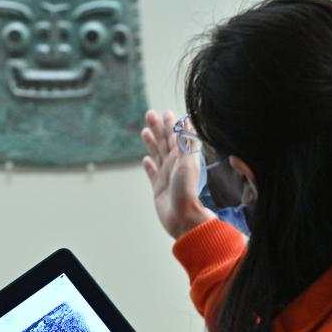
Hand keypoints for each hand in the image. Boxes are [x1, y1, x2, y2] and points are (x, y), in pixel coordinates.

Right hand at [141, 109, 214, 238]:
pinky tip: (145, 159)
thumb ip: (184, 143)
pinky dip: (149, 166)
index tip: (166, 113)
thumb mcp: (186, 163)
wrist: (183, 218)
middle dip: (158, 128)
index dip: (171, 124)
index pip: (176, 136)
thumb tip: (184, 121)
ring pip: (157, 154)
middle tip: (149, 114)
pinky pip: (153, 173)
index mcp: (183, 158)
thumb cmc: (187, 191)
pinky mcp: (159, 188)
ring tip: (144, 131)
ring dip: (151, 142)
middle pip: (165, 142)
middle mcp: (175, 165)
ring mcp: (166, 176)